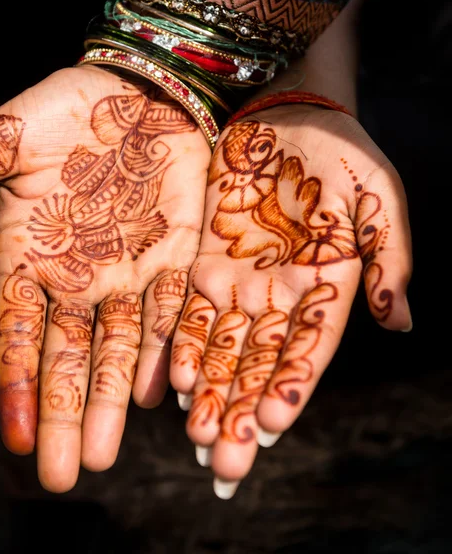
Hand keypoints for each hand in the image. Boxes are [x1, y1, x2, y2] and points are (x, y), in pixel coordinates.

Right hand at [0, 66, 210, 490]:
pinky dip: (163, 352)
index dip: (15, 385)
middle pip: (67, 358)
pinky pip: (167, 314)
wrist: (140, 92)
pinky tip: (158, 394)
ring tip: (100, 455)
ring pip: (118, 350)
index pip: (17, 333)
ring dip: (110, 402)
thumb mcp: (5, 138)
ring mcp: (126, 272)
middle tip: (60, 475)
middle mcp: (77, 276)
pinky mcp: (172, 259)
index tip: (15, 437)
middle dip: (63, 414)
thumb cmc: (69, 110)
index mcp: (31, 255)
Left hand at [169, 105, 411, 495]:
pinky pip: (194, 311)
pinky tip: (176, 378)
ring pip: (224, 348)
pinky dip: (186, 343)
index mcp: (326, 286)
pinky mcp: (205, 260)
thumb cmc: (341, 153)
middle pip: (262, 363)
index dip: (292, 387)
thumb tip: (401, 322)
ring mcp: (240, 280)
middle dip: (242, 410)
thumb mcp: (378, 199)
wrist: (289, 116)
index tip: (269, 425)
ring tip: (195, 431)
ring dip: (211, 390)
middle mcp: (280, 294)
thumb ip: (387, 260)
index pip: (309, 350)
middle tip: (223, 461)